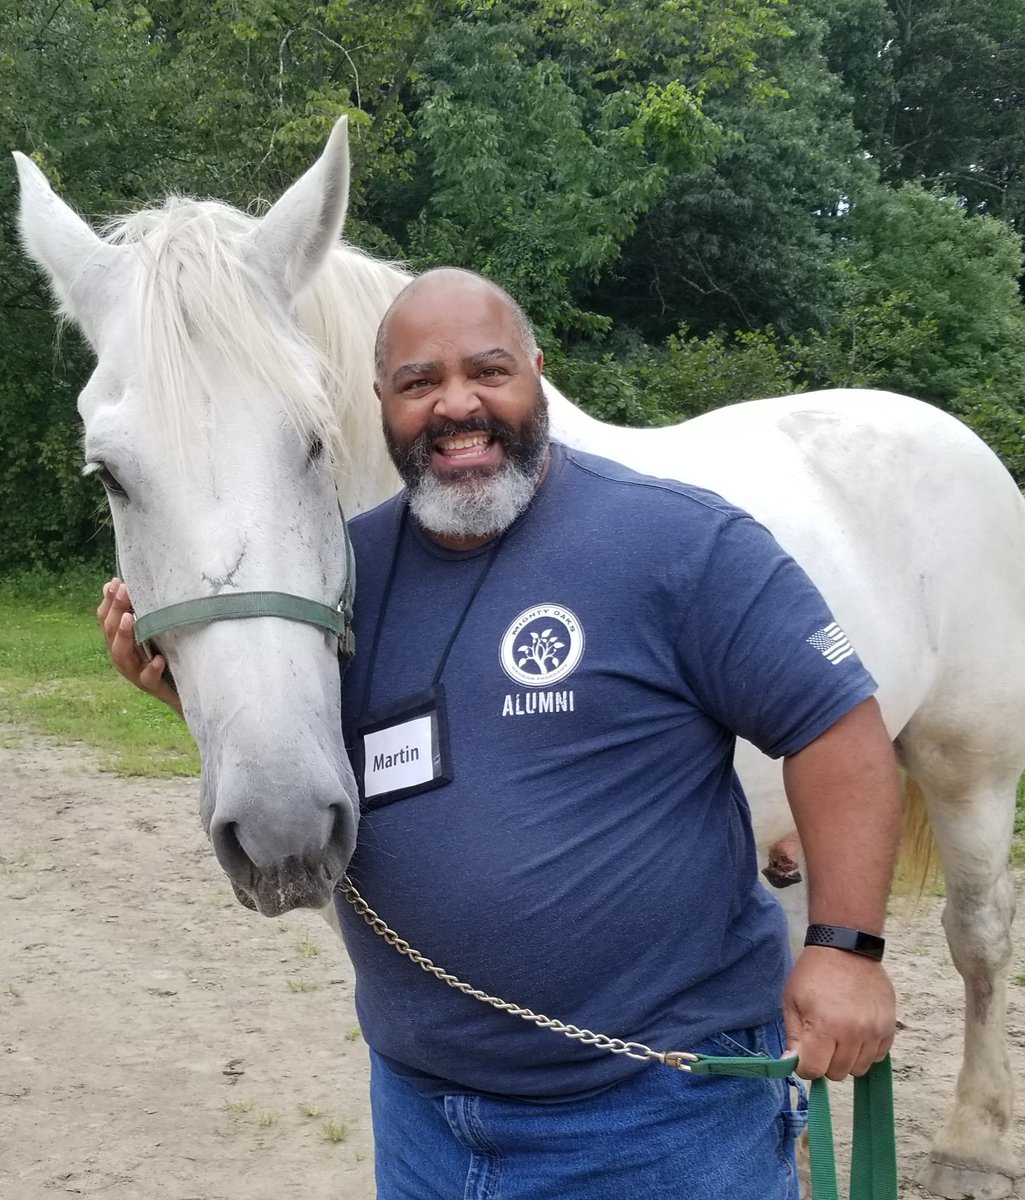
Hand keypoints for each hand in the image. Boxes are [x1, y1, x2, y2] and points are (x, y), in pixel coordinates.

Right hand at [97, 578, 182, 716]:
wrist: (188, 692)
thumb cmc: (169, 658)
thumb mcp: (154, 632)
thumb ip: (139, 612)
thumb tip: (117, 584)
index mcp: (121, 643)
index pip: (106, 620)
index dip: (109, 602)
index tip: (116, 582)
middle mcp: (124, 659)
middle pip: (111, 634)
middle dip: (115, 610)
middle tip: (123, 590)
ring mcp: (136, 674)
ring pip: (122, 656)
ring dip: (124, 636)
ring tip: (128, 618)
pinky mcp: (154, 687)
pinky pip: (149, 679)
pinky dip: (151, 669)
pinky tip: (158, 659)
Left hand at [782, 945, 894, 1079]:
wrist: (846, 948)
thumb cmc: (814, 973)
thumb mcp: (792, 1000)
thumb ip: (793, 1036)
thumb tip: (792, 1064)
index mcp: (823, 1026)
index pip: (814, 1070)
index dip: (805, 1066)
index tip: (805, 1054)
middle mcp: (852, 1033)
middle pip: (838, 1073)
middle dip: (826, 1062)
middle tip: (822, 1040)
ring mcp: (874, 1031)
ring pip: (860, 1068)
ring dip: (847, 1058)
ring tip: (840, 1035)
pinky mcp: (889, 1027)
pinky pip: (878, 1056)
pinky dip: (867, 1051)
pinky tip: (857, 1032)